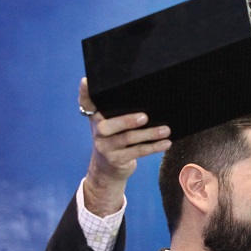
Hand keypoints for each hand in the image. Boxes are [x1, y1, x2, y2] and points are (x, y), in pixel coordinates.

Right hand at [79, 77, 171, 214]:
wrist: (107, 169)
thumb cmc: (115, 139)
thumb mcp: (112, 123)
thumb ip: (119, 109)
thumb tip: (147, 94)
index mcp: (95, 117)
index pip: (86, 103)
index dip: (84, 92)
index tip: (86, 81)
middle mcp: (97, 131)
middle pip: (108, 125)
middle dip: (127, 121)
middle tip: (144, 117)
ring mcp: (105, 147)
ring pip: (128, 138)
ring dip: (149, 134)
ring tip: (165, 130)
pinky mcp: (116, 160)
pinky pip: (137, 152)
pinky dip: (153, 147)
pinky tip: (166, 143)